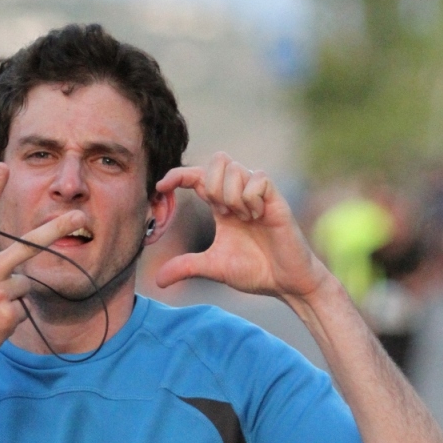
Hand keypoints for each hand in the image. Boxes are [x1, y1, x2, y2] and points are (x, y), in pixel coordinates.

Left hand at [152, 153, 328, 303]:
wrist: (285, 282)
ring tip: (244, 220)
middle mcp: (238, 194)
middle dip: (211, 185)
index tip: (161, 187)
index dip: (178, 175)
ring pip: (235, 169)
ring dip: (232, 196)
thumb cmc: (254, 271)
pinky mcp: (276, 198)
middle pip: (217, 160)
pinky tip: (259, 218)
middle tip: (221, 213)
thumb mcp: (213, 268)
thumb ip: (186, 267)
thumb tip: (157, 280)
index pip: (196, 176)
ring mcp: (258, 194)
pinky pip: (257, 180)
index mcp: (221, 206)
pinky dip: (251, 199)